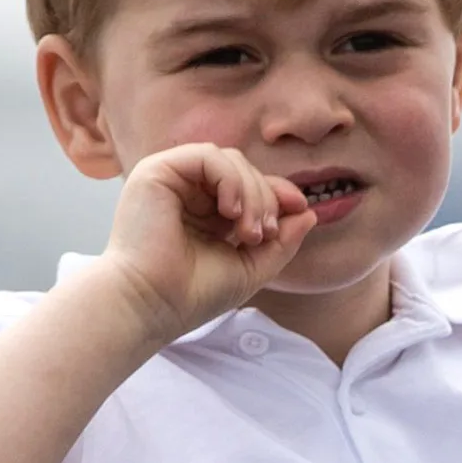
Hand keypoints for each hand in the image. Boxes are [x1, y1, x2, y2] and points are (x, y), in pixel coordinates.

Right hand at [101, 143, 316, 339]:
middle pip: (244, 169)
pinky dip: (230, 180)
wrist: (151, 306)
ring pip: (229, 160)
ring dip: (252, 192)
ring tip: (248, 231)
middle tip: (262, 235)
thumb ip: (282, 242)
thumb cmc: (193, 294)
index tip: (300, 209)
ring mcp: (171, 179)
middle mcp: (187, 191)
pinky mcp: (156, 171)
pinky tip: (230, 212)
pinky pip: (208, 156)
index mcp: (206, 210)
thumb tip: (310, 213)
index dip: (278, 192)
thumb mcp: (251, 267)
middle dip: (266, 198)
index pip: (250, 184)